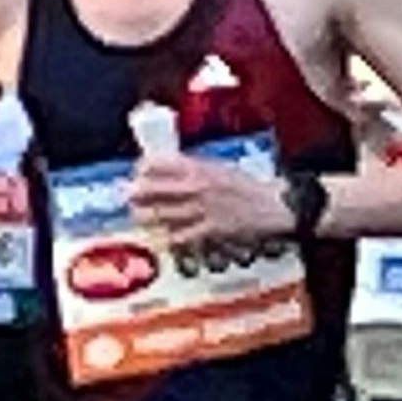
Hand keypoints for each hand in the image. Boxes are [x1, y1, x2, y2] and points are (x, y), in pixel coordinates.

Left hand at [130, 154, 292, 248]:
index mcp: (199, 168)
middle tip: (128, 198)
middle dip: (135, 194)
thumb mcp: (219, 168)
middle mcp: (196, 187)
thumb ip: (194, 169)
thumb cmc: (247, 187)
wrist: (273, 204)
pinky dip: (170, 237)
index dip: (142, 169)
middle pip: (152, 189)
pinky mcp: (210, 230)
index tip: (137, 174)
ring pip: (161, 214)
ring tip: (140, 218)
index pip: (158, 163)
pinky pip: (181, 236)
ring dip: (146, 217)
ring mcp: (201, 209)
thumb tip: (169, 170)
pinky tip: (165, 237)